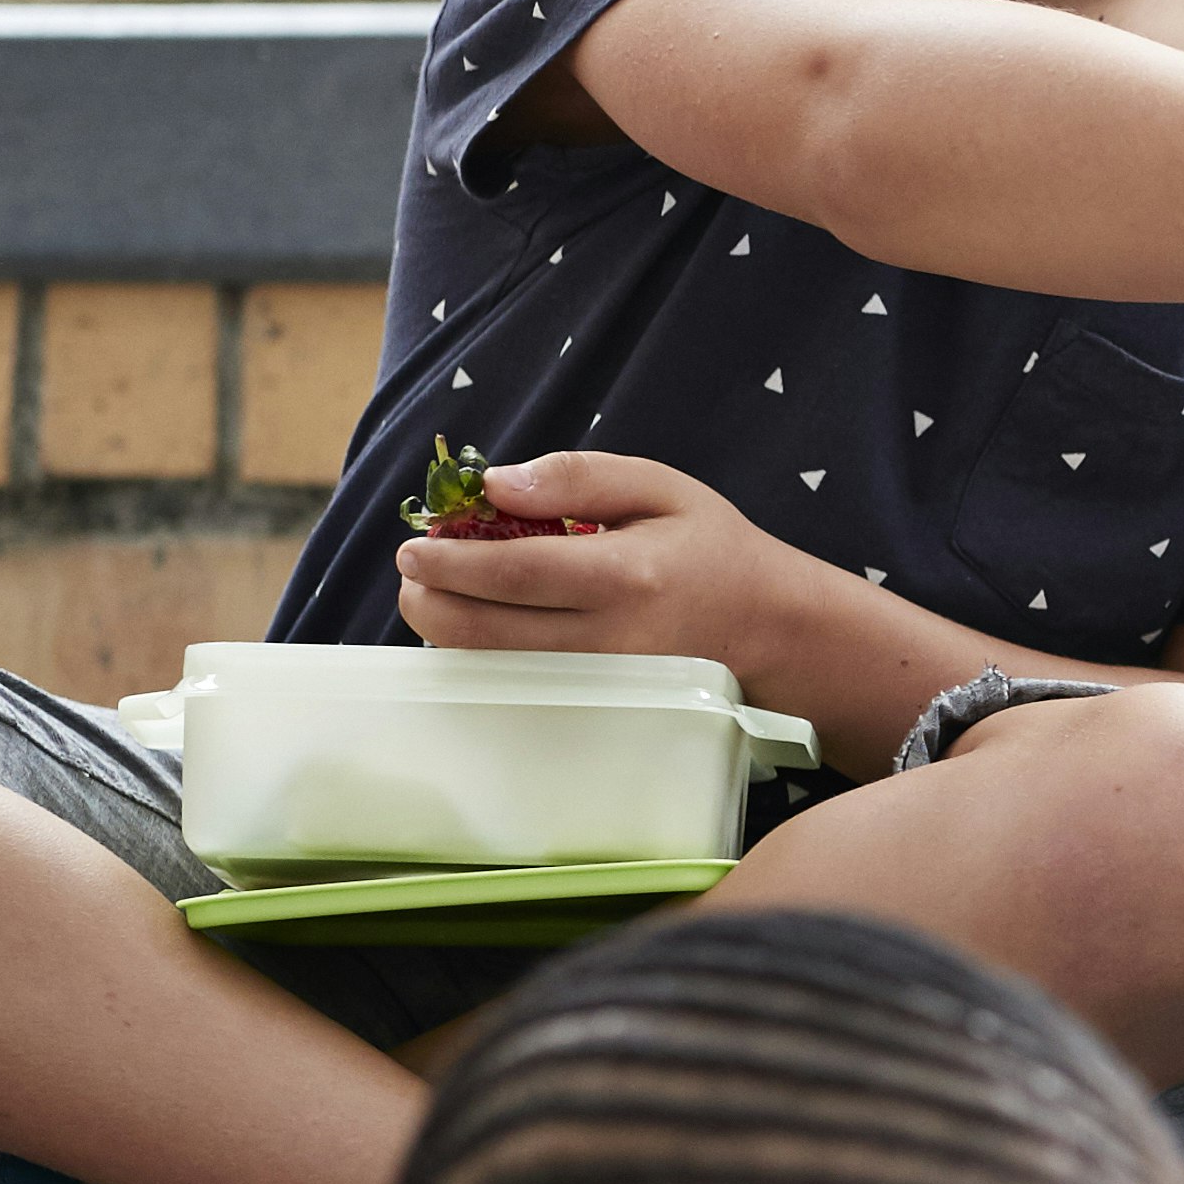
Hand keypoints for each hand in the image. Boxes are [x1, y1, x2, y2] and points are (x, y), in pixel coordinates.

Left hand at [396, 449, 830, 685]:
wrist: (769, 630)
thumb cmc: (712, 550)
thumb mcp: (661, 486)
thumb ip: (578, 475)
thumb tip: (494, 484)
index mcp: (625, 575)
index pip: (514, 573)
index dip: (450, 562)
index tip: (413, 546)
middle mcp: (608, 640)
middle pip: (484, 633)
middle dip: (428, 601)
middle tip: (414, 571)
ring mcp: (599, 684)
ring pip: (489, 666)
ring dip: (447, 627)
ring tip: (445, 590)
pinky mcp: (594, 708)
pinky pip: (513, 685)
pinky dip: (481, 654)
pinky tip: (483, 621)